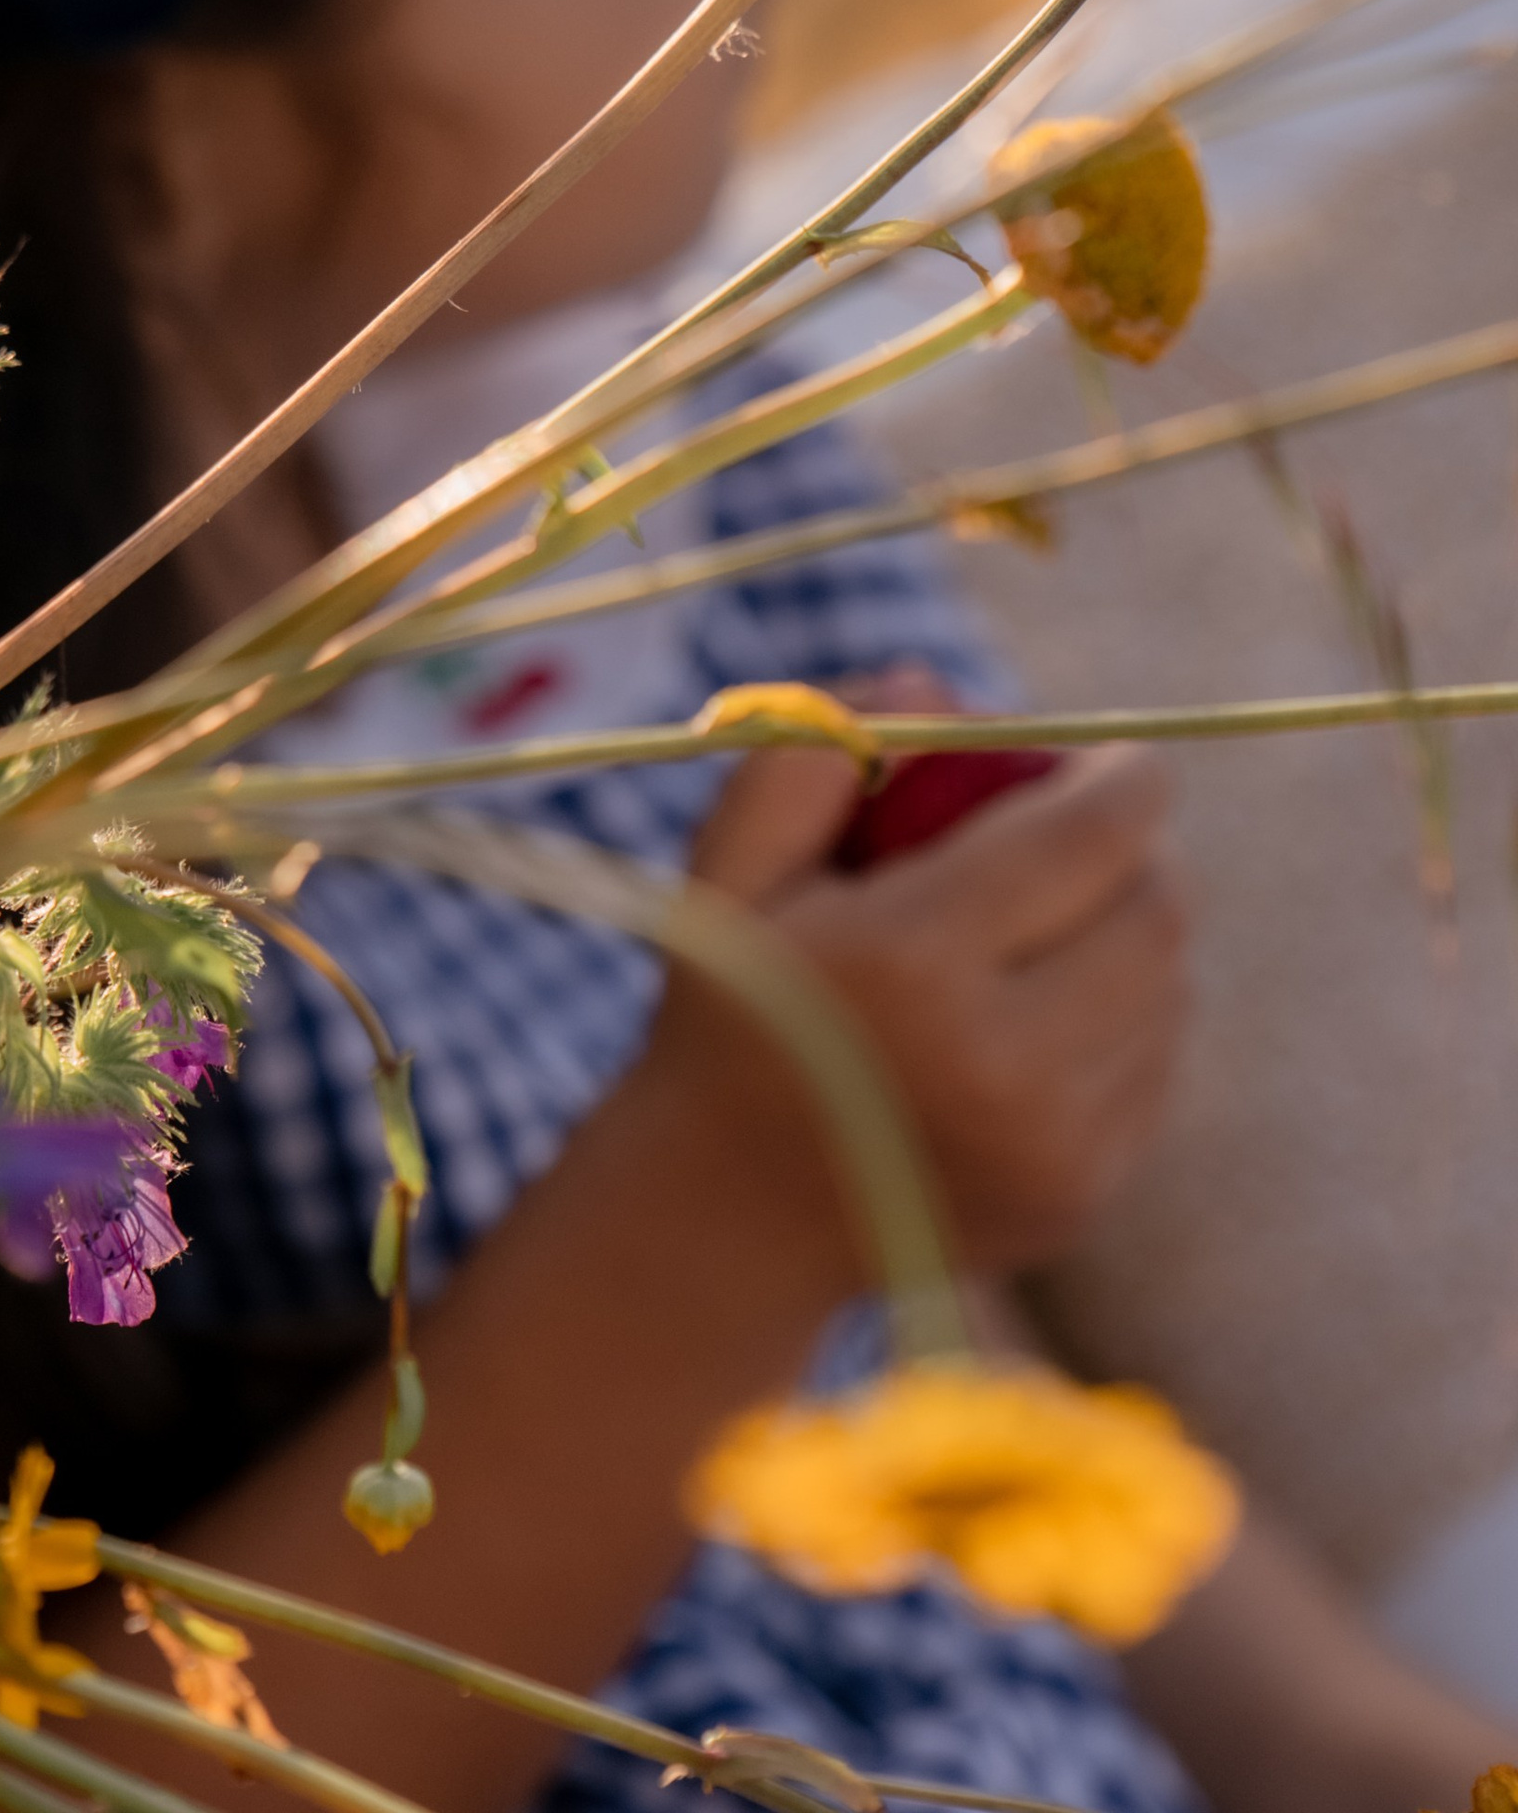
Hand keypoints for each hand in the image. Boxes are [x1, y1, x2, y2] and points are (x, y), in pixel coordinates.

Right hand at [660, 742, 1188, 1278]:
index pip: (1086, 837)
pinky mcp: (1083, 1197)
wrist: (727, 1213)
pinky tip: (1049, 1008)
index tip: (1117, 758)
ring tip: (1059, 920)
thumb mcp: (731, 866)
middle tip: (1092, 828)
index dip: (1123, 779)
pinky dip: (1125, 1017)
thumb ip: (812, 753)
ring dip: (1134, 934)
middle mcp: (1003, 1061)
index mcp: (912, 961)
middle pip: (1154, 913)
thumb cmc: (732, 1007)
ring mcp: (1055, 1145)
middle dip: (1139, 852)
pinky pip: (1154, 1068)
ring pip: (1168, 992)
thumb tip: (931, 681)